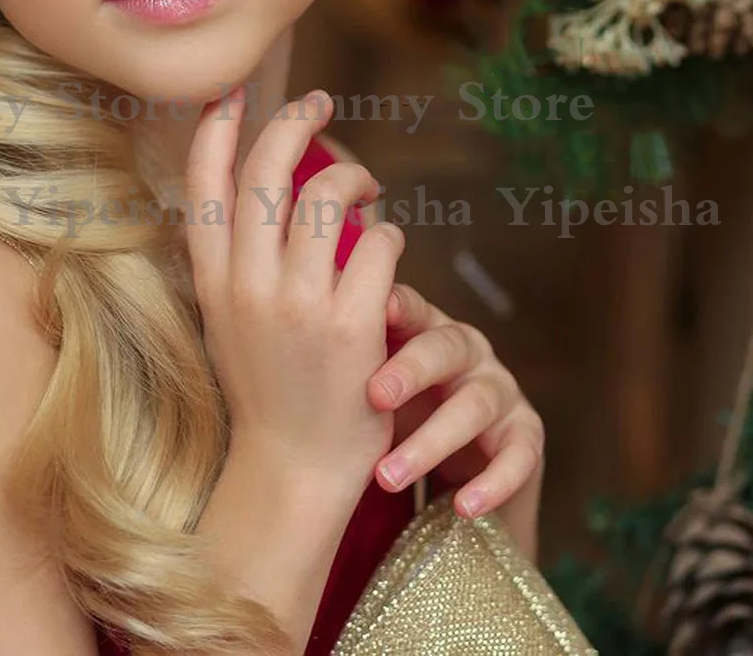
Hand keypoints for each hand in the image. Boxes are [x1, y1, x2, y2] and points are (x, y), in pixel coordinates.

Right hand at [184, 86, 406, 504]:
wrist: (294, 467)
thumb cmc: (267, 387)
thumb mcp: (228, 318)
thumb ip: (239, 259)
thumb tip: (263, 189)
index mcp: (212, 282)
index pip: (204, 186)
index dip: (215, 130)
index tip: (231, 93)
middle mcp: (249, 285)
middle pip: (269, 172)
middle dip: (295, 122)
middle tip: (319, 101)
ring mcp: (300, 304)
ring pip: (328, 196)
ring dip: (355, 177)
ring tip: (366, 186)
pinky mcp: (352, 324)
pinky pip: (378, 243)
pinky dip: (387, 231)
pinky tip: (387, 243)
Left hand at [367, 284, 544, 559]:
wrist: (452, 473)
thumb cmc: (400, 413)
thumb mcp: (372, 381)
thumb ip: (346, 349)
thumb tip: (287, 312)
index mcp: (426, 328)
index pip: (412, 306)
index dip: (396, 307)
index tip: (372, 311)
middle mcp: (468, 350)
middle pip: (446, 346)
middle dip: (411, 370)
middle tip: (372, 396)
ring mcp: (501, 391)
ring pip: (476, 404)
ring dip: (433, 441)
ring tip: (386, 476)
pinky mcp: (526, 438)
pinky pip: (519, 456)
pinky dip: (492, 482)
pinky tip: (463, 507)